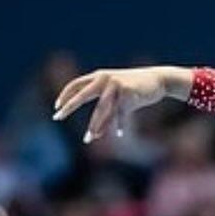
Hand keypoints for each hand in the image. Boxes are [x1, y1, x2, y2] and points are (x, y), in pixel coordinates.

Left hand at [52, 66, 191, 142]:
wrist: (158, 80)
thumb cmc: (135, 89)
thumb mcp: (118, 98)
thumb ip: (106, 113)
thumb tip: (96, 134)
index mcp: (99, 76)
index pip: (76, 85)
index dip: (65, 96)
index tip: (57, 108)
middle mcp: (105, 79)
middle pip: (83, 95)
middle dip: (69, 107)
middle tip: (57, 118)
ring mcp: (116, 86)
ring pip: (102, 109)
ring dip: (95, 125)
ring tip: (89, 139)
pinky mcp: (128, 93)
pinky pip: (120, 113)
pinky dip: (119, 124)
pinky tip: (119, 134)